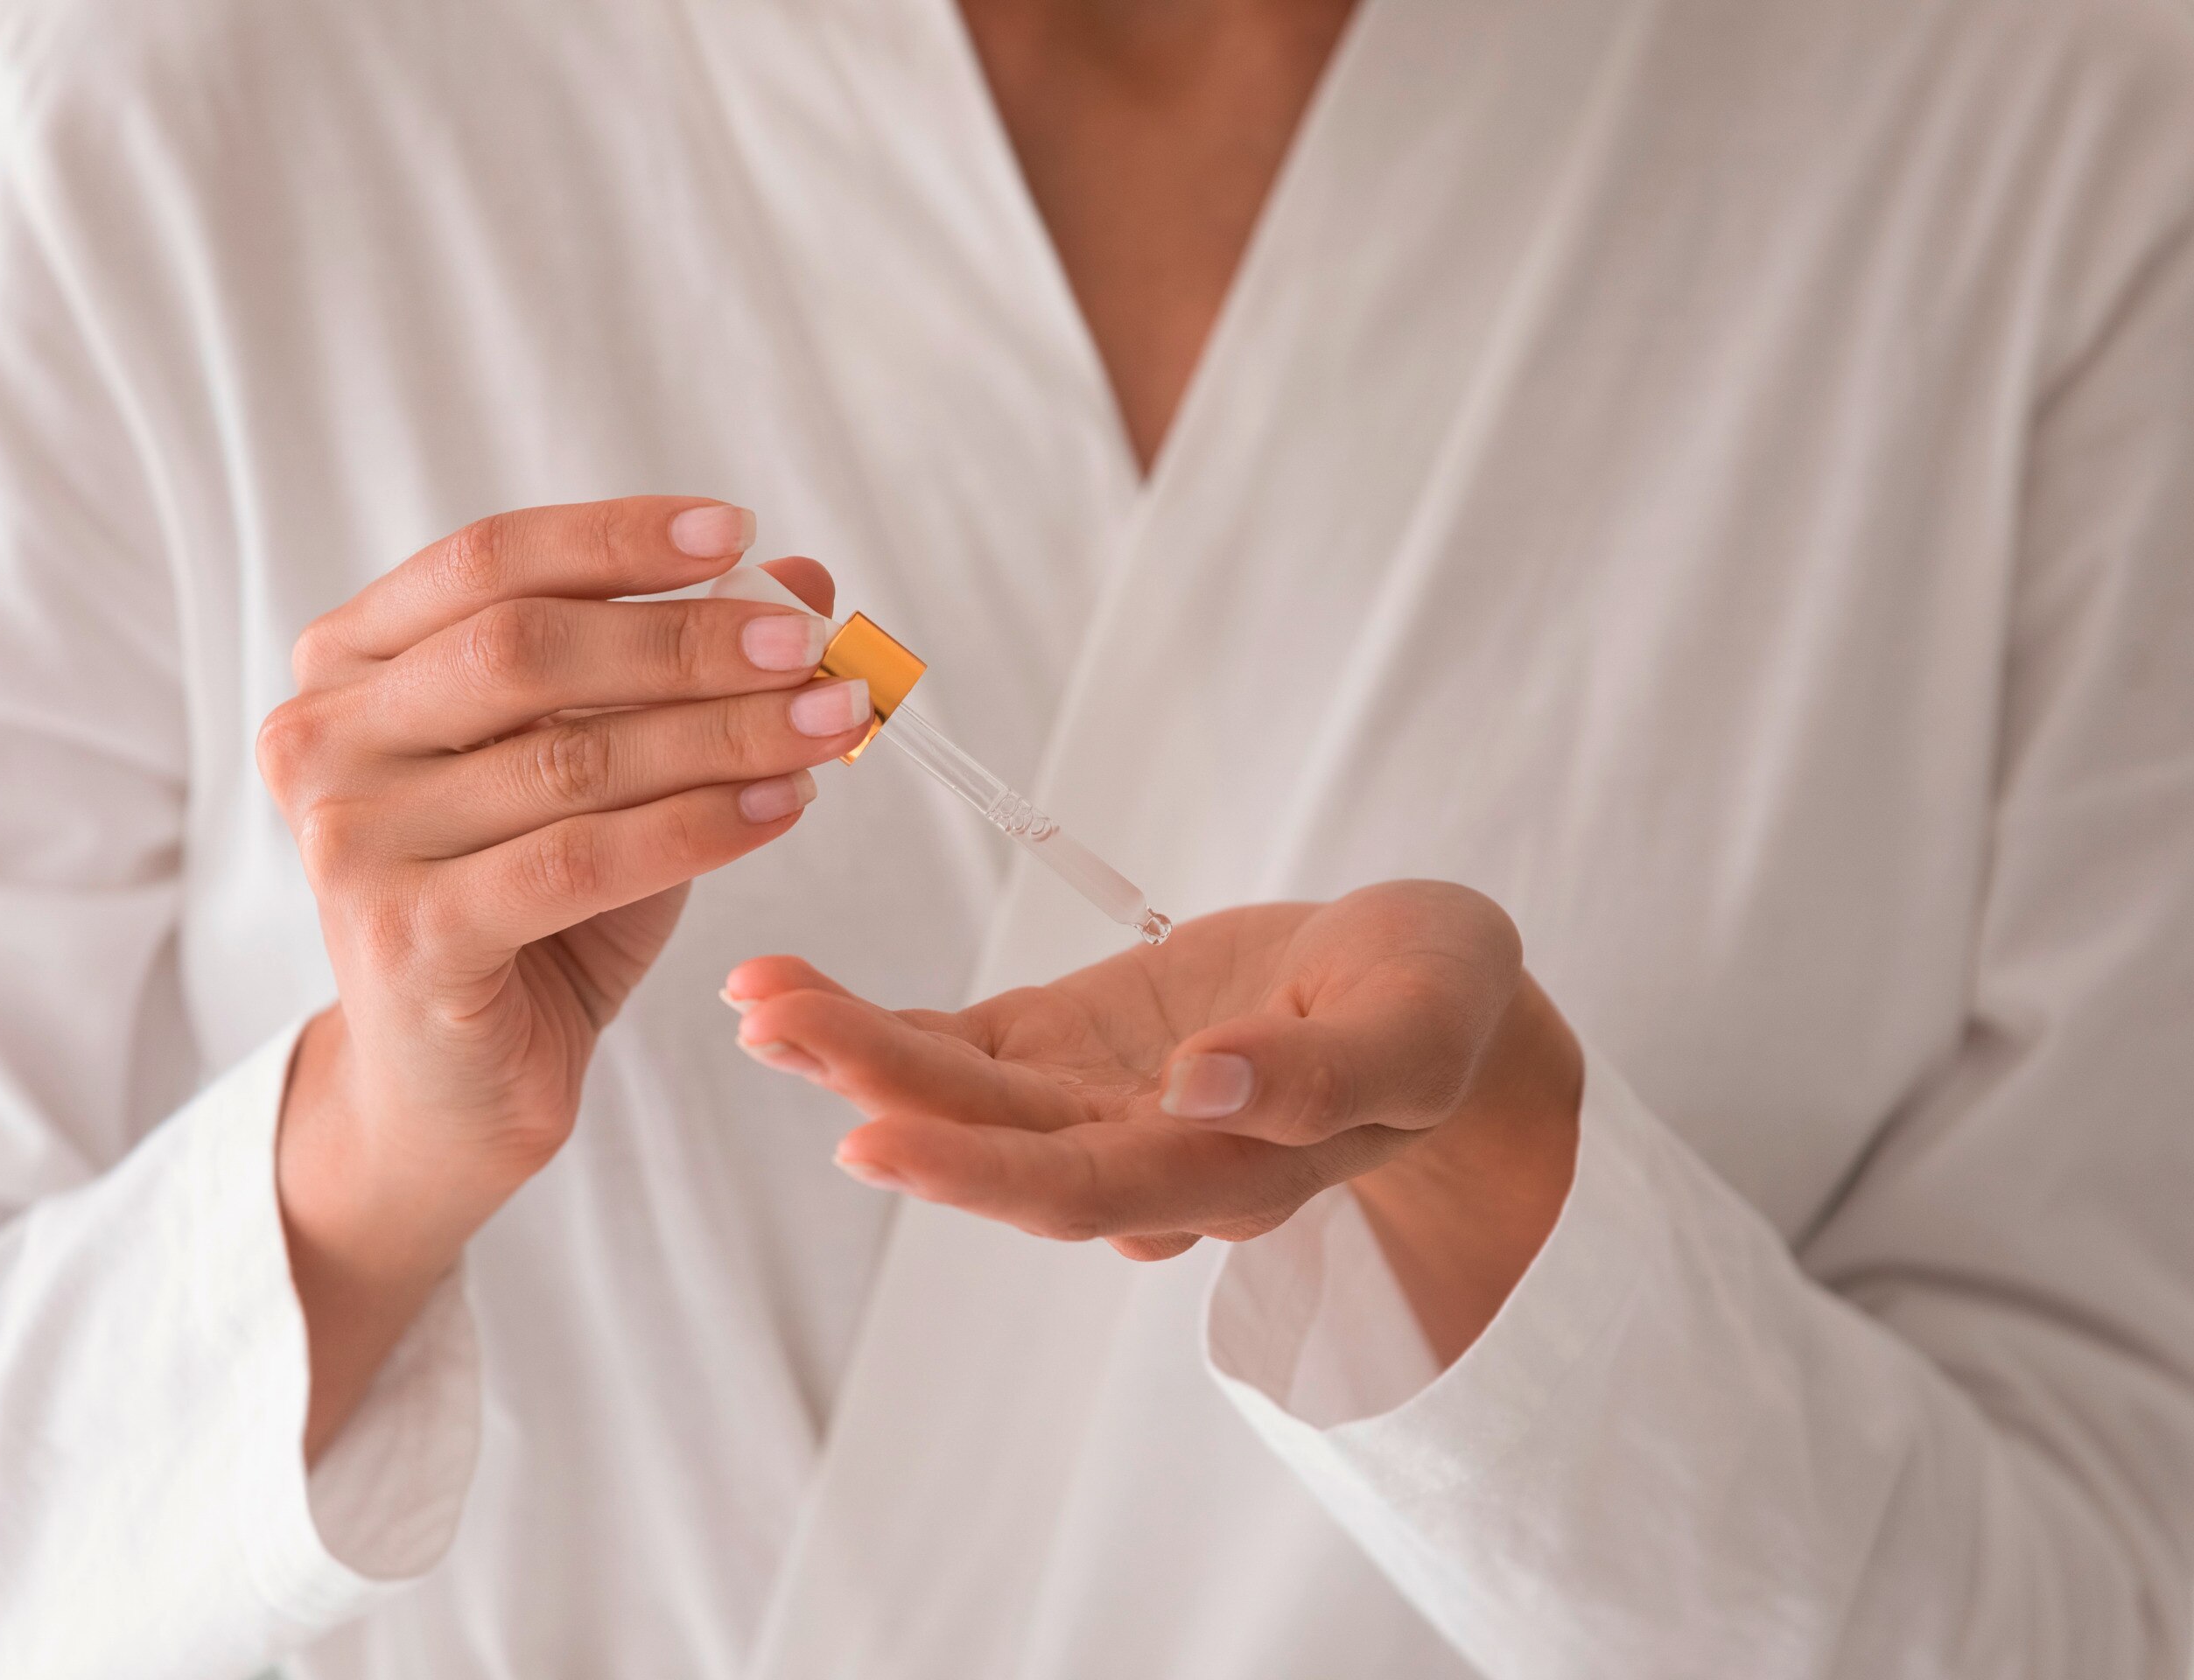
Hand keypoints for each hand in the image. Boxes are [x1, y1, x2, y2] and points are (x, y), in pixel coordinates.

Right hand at [258, 496, 869, 1455]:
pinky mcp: (406, 941)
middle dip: (686, 639)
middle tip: (807, 642)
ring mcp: (350, 844)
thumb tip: (803, 580)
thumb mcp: (607, 770)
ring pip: (567, 759)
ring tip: (830, 722)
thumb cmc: (533, 908)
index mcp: (349, 665)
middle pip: (523, 648)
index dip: (617, 538)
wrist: (455, 1085)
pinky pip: (580, 861)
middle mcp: (322, 741)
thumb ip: (675, 672)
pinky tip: (785, 805)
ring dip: (721, 732)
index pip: (486, 561)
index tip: (742, 533)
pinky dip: (699, 826)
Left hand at [725, 881, 1582, 1361]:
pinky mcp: (1066, 1049)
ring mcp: (1093, 1107)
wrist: (1417, 987)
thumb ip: (1321, 1073)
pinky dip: (881, 1025)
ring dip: (855, 1053)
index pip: (1087, 1188)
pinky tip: (797, 1000)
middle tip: (773, 1028)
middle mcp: (1140, 1160)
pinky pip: (960, 1047)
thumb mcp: (1416, 1022)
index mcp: (1227, 1173)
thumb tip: (1205, 1088)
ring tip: (758, 997)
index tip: (873, 1136)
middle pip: (992, 1146)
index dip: (979, 1170)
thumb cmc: (1435, 1001)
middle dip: (879, 1089)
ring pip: (959, 1096)